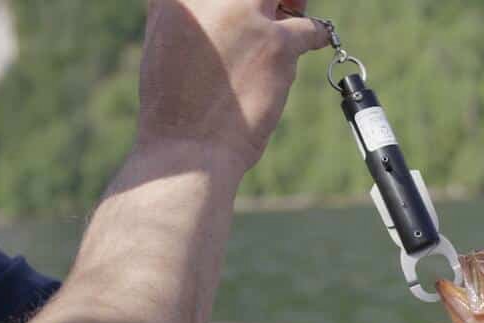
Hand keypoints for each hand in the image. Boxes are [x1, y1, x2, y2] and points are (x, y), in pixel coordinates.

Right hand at [135, 0, 329, 170]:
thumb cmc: (174, 107)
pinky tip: (316, 37)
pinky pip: (309, 27)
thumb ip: (195, 19)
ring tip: (294, 14)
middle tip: (277, 4)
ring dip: (291, 5)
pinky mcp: (277, 44)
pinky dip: (315, 33)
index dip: (233, 0)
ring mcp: (244, 16)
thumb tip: (226, 11)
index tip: (245, 6)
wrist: (187, 146)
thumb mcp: (167, 45)